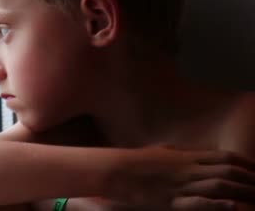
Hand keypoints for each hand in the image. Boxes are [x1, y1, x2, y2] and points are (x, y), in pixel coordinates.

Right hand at [110, 145, 254, 209]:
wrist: (116, 172)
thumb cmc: (136, 162)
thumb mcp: (160, 151)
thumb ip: (179, 151)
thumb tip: (191, 151)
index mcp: (186, 156)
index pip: (224, 157)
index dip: (245, 163)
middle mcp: (188, 169)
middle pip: (228, 172)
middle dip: (250, 179)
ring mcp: (181, 186)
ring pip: (220, 186)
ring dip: (242, 191)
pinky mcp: (172, 202)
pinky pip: (200, 203)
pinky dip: (219, 205)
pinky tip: (234, 206)